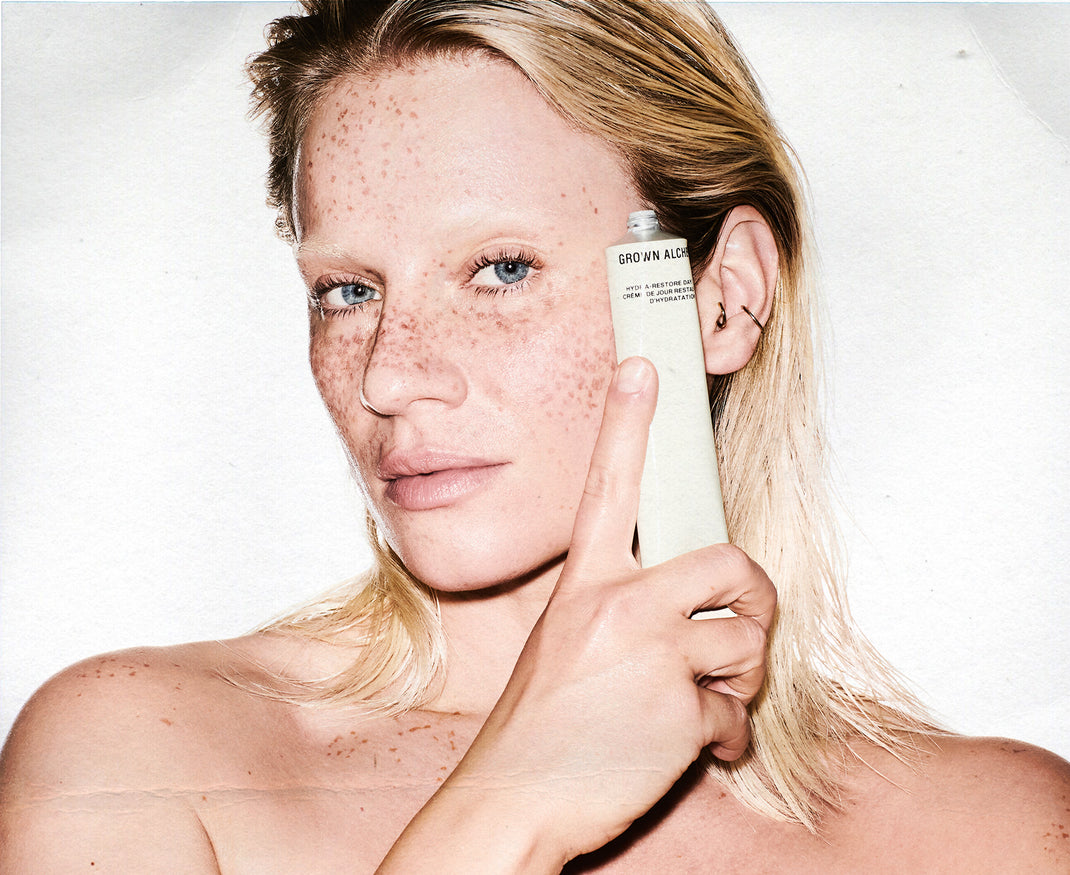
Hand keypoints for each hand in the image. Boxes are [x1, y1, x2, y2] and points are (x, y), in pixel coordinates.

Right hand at [378, 357, 775, 872]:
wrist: (513, 798)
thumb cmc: (536, 723)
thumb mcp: (560, 642)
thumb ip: (613, 610)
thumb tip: (679, 602)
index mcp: (583, 586)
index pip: (609, 485)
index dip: (627, 422)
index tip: (642, 369)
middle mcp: (619, 608)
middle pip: (730, 563)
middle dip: (757, 596)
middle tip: (748, 620)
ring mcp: (652, 657)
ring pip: (746, 642)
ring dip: (741, 679)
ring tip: (709, 700)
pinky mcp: (681, 713)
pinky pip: (736, 715)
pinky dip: (727, 737)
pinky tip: (699, 747)